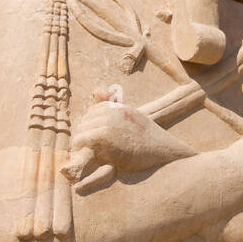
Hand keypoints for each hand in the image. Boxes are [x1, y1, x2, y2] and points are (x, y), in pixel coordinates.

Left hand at [62, 89, 194, 193]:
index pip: (95, 110)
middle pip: (87, 119)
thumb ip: (115, 107)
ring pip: (83, 128)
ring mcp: (109, 123)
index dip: (91, 123)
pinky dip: (80, 144)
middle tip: (82, 144)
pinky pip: (84, 138)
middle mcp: (113, 111)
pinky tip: (83, 152)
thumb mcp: (134, 118)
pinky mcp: (105, 136)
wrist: (162, 150)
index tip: (90, 134)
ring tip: (80, 149)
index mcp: (120, 107)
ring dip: (80, 139)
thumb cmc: (149, 139)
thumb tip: (96, 89)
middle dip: (83, 131)